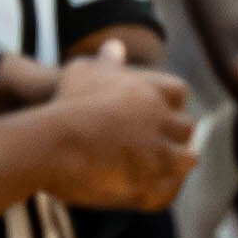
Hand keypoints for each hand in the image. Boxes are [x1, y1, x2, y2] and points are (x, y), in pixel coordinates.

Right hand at [35, 60, 201, 211]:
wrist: (51, 143)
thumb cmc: (63, 105)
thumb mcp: (83, 73)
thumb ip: (105, 62)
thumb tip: (115, 46)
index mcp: (152, 91)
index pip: (180, 93)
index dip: (171, 104)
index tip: (160, 113)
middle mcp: (162, 119)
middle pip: (186, 127)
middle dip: (176, 136)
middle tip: (162, 144)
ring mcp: (159, 153)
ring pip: (186, 159)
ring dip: (175, 164)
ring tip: (161, 170)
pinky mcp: (149, 183)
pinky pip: (169, 190)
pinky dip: (162, 191)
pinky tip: (148, 192)